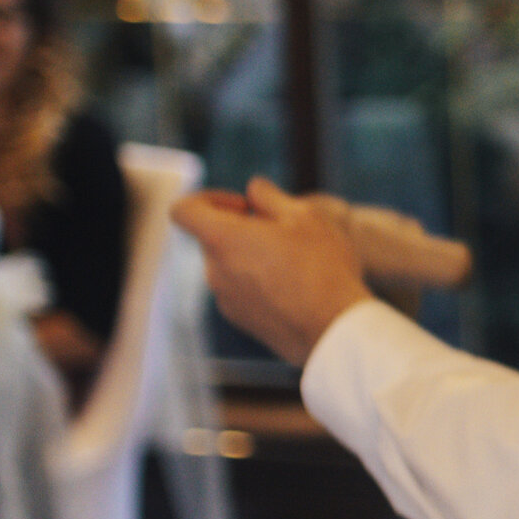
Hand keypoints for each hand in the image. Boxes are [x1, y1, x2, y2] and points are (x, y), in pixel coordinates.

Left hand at [174, 179, 377, 366]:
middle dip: (243, 229)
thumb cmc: (321, 268)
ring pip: (230, 265)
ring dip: (254, 256)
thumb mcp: (304, 216)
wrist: (334, 330)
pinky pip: (242, 291)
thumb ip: (270, 197)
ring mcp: (225, 299)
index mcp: (222, 239)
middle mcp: (214, 271)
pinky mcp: (241, 320)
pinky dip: (261, 283)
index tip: (244, 206)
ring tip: (297, 263)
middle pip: (214, 237)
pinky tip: (298, 288)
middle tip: (286, 233)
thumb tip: (254, 189)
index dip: (209, 199)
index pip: (184, 210)